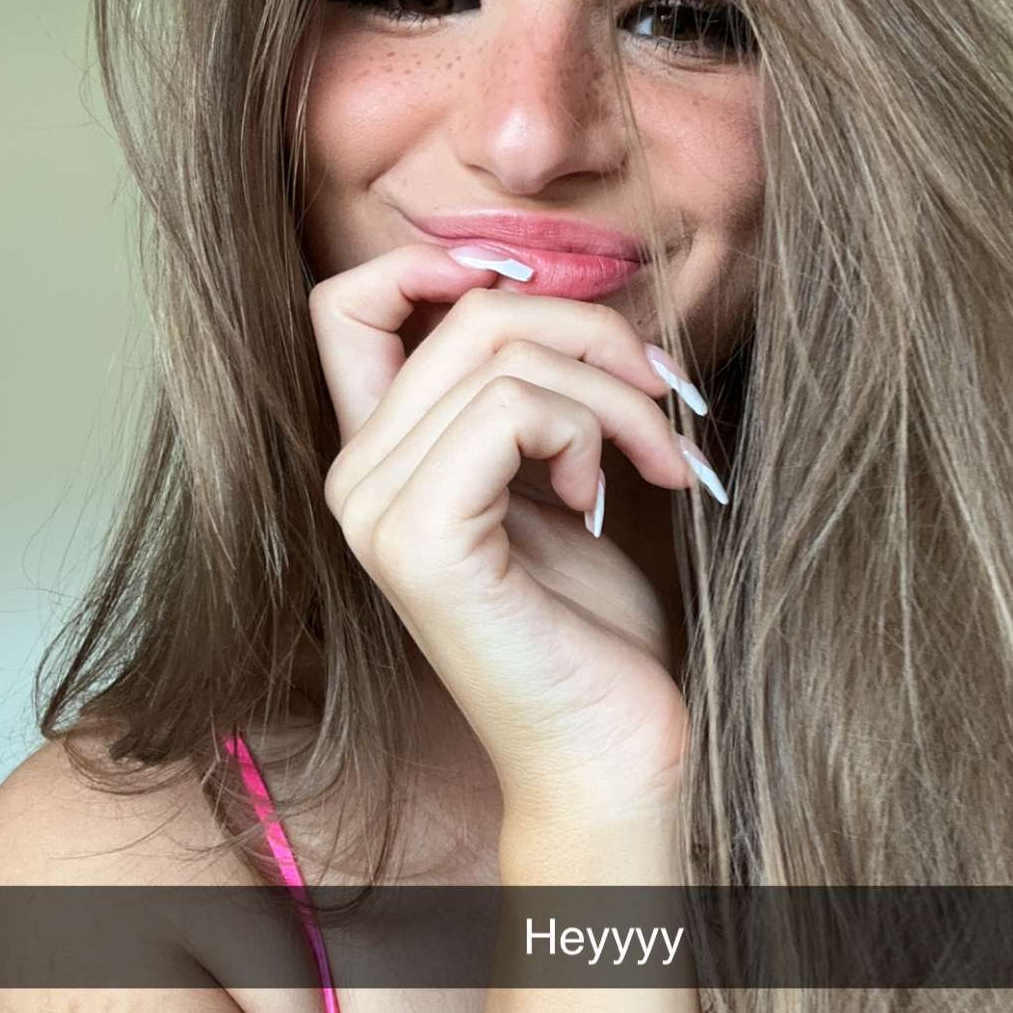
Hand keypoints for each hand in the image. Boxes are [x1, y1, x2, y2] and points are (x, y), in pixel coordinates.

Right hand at [310, 245, 723, 836]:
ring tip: (655, 463)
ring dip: (613, 396)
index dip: (437, 265)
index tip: (546, 296)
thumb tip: (566, 292)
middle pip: (467, 314)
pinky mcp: (421, 542)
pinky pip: (510, 409)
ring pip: (503, 355)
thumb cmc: (594, 625)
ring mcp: (376, 512)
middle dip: (592, 335)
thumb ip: (531, 391)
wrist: (610, 748)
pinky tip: (602, 496)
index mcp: (377, 459)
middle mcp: (354, 480)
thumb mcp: (558, 475)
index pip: (348, 304)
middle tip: (664, 398)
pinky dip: (586, 432)